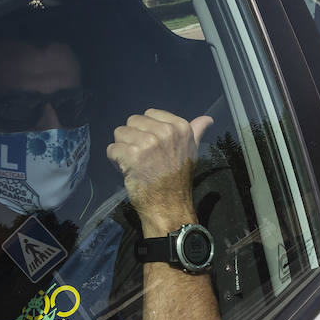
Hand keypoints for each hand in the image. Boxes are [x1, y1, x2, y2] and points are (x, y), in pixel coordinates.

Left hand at [106, 109, 211, 235]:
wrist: (168, 206)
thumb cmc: (178, 178)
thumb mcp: (192, 150)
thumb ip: (196, 131)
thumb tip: (207, 119)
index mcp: (180, 127)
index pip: (149, 114)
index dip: (146, 130)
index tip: (153, 147)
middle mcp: (165, 132)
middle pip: (132, 121)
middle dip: (133, 138)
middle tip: (143, 157)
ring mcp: (148, 143)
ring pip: (120, 133)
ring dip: (123, 148)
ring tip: (135, 163)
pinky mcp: (132, 155)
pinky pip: (112, 149)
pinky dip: (115, 160)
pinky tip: (128, 170)